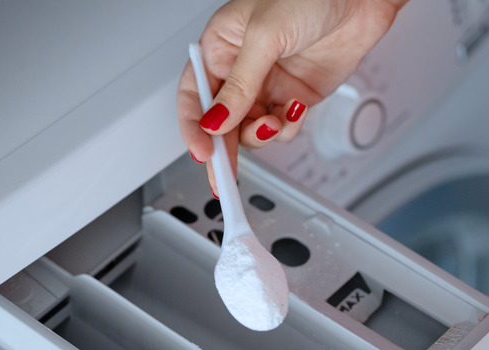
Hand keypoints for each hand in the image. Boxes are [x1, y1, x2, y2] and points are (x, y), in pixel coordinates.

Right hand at [177, 0, 404, 194]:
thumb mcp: (266, 35)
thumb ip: (240, 84)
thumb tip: (216, 120)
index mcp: (220, 46)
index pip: (194, 94)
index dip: (194, 126)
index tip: (202, 152)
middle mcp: (241, 69)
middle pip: (221, 121)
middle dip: (223, 149)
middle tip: (225, 175)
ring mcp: (268, 85)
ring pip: (251, 129)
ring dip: (260, 135)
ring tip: (273, 123)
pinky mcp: (294, 96)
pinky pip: (281, 127)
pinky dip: (286, 128)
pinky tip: (294, 111)